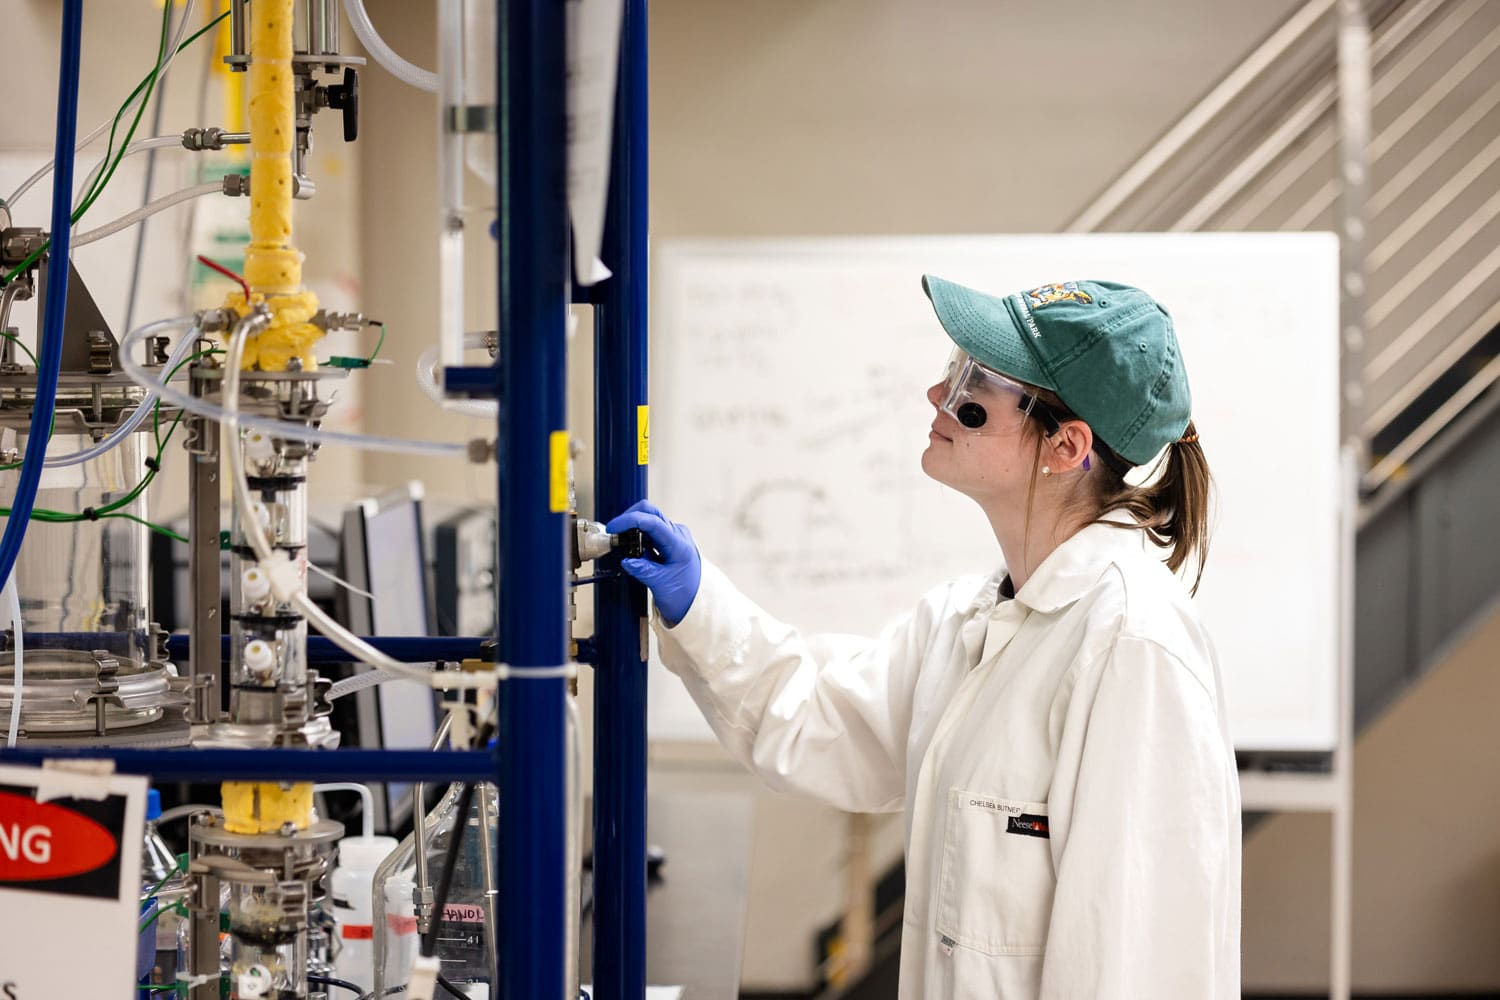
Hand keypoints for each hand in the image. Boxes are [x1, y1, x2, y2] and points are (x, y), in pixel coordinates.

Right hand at [606, 499, 701, 626]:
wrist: (698, 603)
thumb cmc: (685, 595)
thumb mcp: (660, 584)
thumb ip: (642, 570)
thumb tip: (626, 560)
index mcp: (678, 544)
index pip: (651, 521)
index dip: (629, 521)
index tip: (613, 528)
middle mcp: (677, 535)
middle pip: (650, 513)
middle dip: (629, 518)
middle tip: (614, 532)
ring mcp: (674, 537)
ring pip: (649, 520)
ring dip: (633, 528)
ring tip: (622, 544)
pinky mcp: (669, 542)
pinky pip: (650, 532)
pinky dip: (638, 536)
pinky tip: (632, 550)